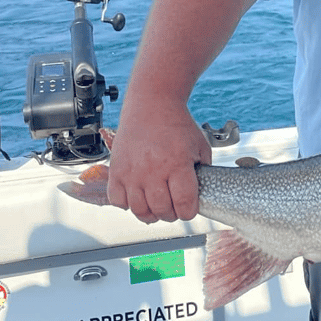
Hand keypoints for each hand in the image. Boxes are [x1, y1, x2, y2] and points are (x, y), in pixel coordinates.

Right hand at [106, 97, 209, 223]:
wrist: (152, 105)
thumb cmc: (177, 125)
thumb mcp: (201, 146)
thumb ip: (204, 171)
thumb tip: (201, 193)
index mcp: (177, 164)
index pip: (184, 203)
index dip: (189, 212)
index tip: (189, 209)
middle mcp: (153, 171)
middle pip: (162, 210)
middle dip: (171, 214)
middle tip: (173, 209)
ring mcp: (132, 172)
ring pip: (139, 210)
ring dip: (150, 214)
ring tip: (157, 207)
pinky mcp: (116, 170)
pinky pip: (117, 200)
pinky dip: (127, 204)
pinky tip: (137, 196)